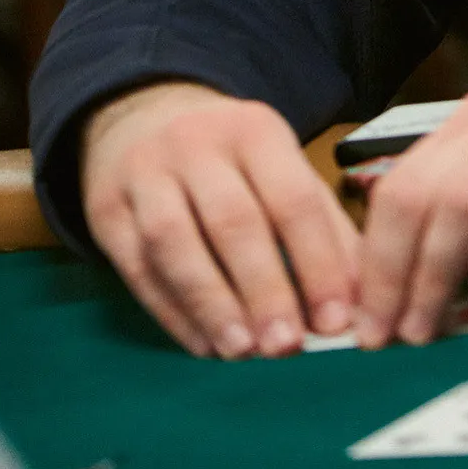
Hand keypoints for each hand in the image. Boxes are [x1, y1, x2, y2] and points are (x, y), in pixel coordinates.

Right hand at [82, 82, 361, 359]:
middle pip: (233, 221)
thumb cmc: (229, 157)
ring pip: (176, 243)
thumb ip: (322, 227)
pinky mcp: (107, 208)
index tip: (336, 320)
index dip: (317, 262)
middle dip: (264, 288)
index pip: (292, 198)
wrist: (142, 117)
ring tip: (241, 351)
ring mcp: (146, 174)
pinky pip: (138, 267)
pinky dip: (171, 312)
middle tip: (286, 346)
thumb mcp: (280, 168)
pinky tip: (202, 345)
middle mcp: (198, 144)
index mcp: (256, 130)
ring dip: (212, 304)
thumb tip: (360, 298)